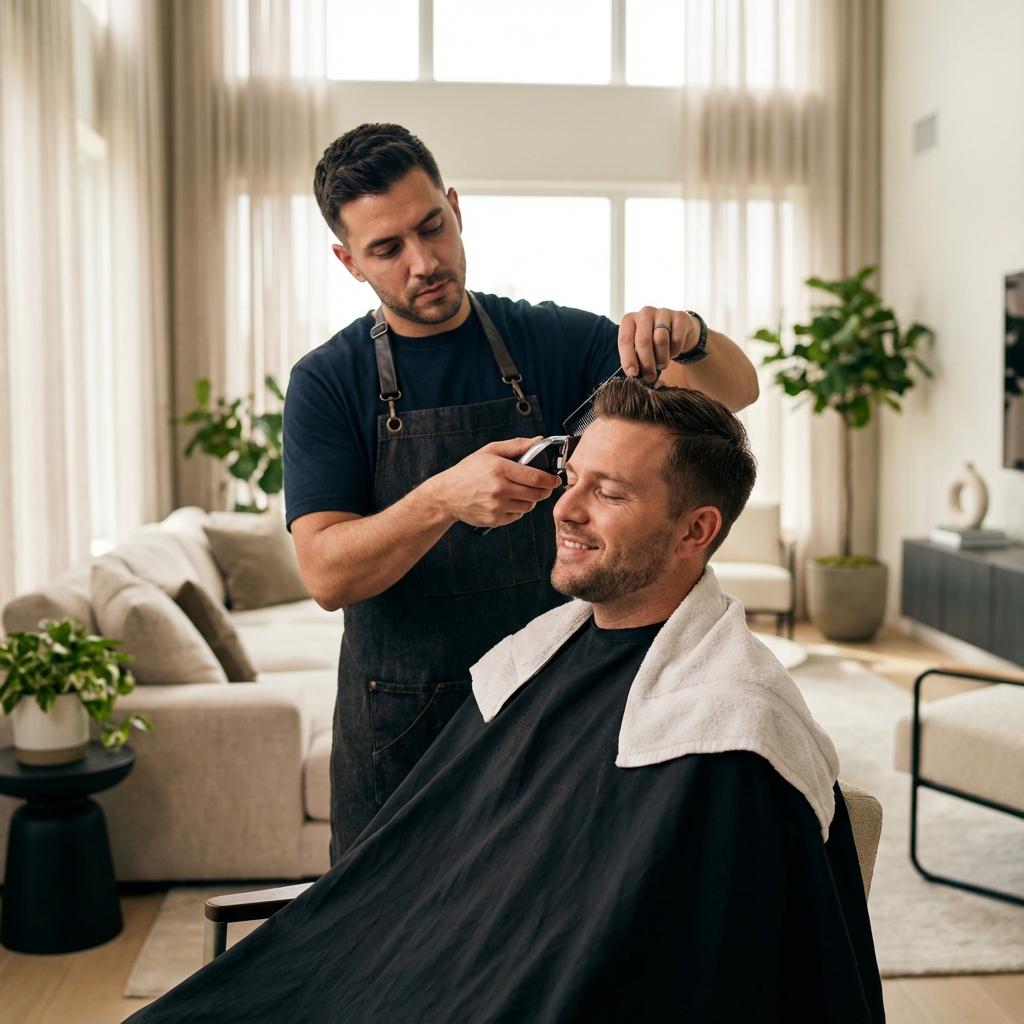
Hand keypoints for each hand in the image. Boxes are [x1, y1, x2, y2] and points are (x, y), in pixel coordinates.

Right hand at [426, 437, 561, 527]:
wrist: (446, 495)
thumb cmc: (468, 471)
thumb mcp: (489, 451)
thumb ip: (516, 445)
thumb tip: (539, 440)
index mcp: (499, 469)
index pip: (536, 477)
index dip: (551, 479)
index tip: (556, 479)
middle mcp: (499, 488)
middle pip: (536, 493)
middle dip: (545, 490)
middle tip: (544, 486)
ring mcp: (497, 506)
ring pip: (529, 506)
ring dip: (531, 499)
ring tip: (523, 492)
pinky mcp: (494, 519)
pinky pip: (517, 516)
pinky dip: (518, 509)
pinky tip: (510, 501)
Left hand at [618, 307, 699, 382]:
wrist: (677, 332)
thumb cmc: (653, 342)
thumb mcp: (639, 348)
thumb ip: (634, 357)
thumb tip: (633, 372)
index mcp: (629, 320)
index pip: (625, 339)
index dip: (628, 358)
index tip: (633, 373)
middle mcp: (645, 313)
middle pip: (643, 340)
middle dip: (646, 362)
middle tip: (650, 376)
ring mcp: (663, 312)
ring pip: (660, 340)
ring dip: (661, 358)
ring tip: (662, 364)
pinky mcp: (680, 317)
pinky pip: (677, 339)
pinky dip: (675, 351)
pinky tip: (673, 352)